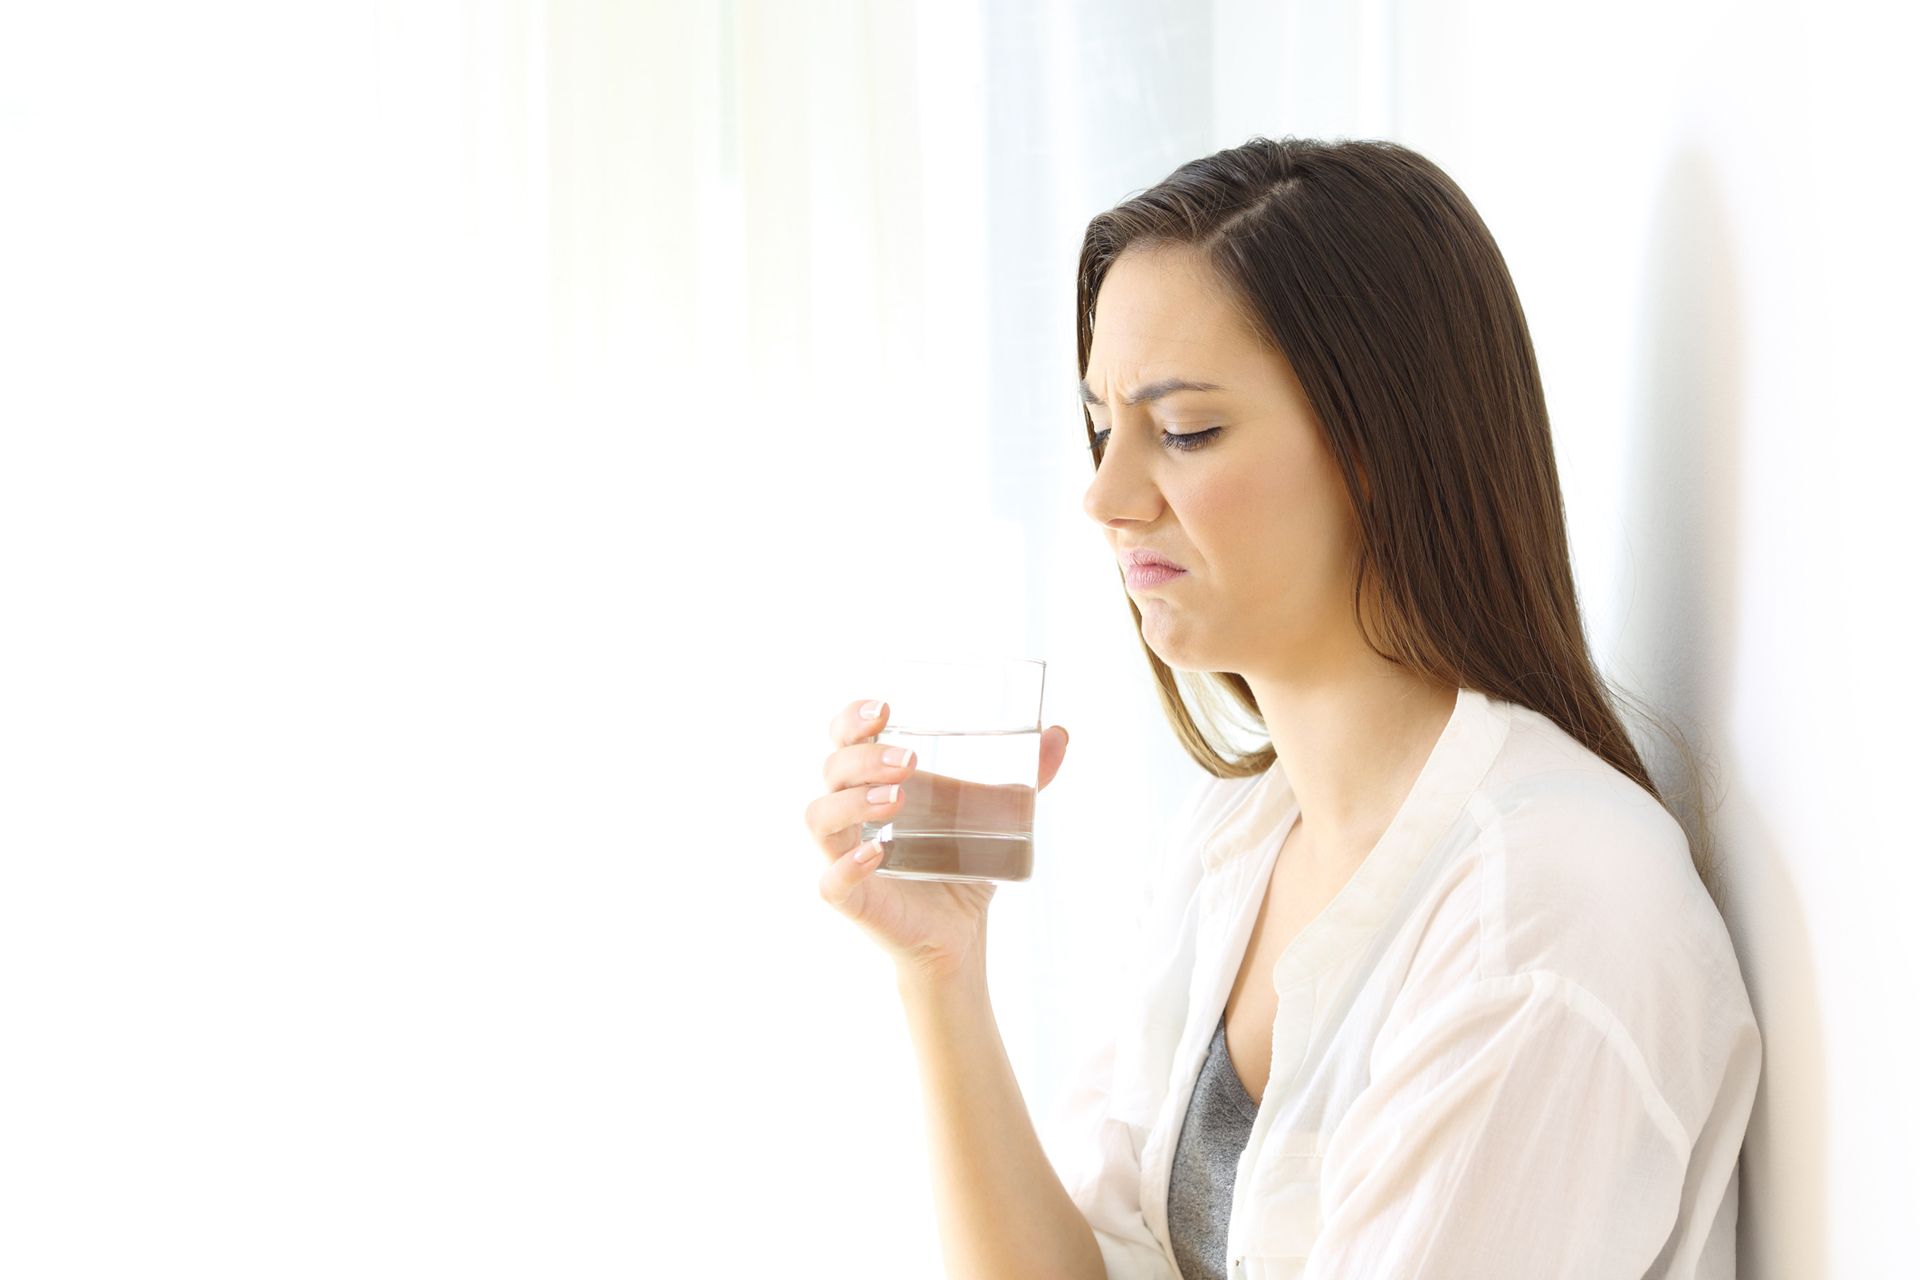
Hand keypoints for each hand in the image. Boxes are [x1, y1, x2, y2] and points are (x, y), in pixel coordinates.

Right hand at [805, 699, 1068, 979]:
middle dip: (864, 757)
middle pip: (832, 770)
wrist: (961, 931)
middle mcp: (850, 813)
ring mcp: (842, 854)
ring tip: (896, 799)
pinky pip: (830, 879)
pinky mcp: (849, 898)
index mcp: (873, 781)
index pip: (843, 738)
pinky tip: (876, 853)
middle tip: (908, 761)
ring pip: (819, 817)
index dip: (851, 718)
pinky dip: (848, 865)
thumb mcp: (996, 815)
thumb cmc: (961, 861)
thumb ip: (1027, 777)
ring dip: (852, 801)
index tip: (883, 709)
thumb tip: (1061, 735)